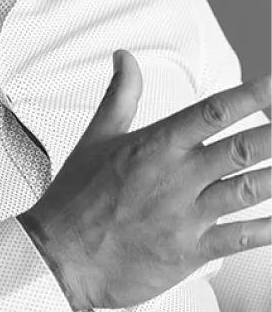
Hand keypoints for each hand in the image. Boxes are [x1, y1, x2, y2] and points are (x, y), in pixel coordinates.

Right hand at [18, 49, 271, 309]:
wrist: (60, 255)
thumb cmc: (76, 196)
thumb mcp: (96, 136)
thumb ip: (120, 94)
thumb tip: (125, 57)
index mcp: (155, 145)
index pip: (212, 112)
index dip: (250, 96)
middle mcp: (175, 177)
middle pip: (241, 150)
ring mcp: (185, 215)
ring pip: (248, 191)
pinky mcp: (189, 252)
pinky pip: (239, 238)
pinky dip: (267, 229)